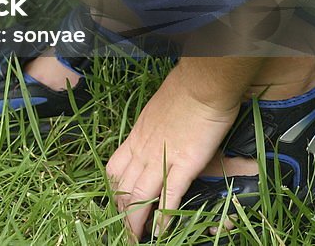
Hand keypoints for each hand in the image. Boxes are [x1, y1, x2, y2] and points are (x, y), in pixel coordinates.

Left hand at [105, 66, 239, 240]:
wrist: (202, 83)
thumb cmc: (183, 92)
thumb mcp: (157, 113)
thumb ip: (153, 131)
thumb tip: (155, 140)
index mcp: (135, 137)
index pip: (114, 170)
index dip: (112, 192)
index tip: (114, 207)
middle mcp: (142, 149)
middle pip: (123, 187)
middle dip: (120, 213)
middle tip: (122, 232)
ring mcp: (161, 156)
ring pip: (139, 195)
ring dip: (135, 221)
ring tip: (134, 239)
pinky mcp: (185, 162)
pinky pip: (169, 194)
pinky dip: (163, 216)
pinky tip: (160, 232)